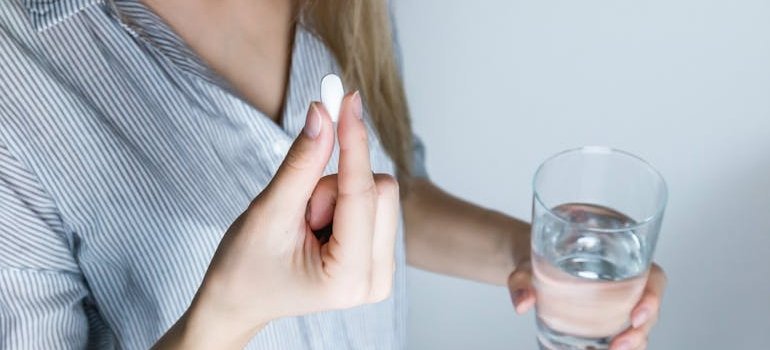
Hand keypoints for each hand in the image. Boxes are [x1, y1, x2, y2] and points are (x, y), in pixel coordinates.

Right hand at [155, 92, 399, 348]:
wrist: (240, 300)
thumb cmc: (245, 266)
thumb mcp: (269, 212)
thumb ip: (301, 163)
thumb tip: (323, 112)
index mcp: (348, 278)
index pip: (361, 193)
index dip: (353, 141)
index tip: (348, 99)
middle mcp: (376, 280)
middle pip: (379, 189)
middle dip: (334, 186)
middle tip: (300, 211)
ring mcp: (382, 271)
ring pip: (378, 193)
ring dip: (336, 195)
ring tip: (305, 224)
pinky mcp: (379, 257)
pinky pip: (374, 202)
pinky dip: (343, 202)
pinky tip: (318, 227)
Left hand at [508, 261, 666, 349]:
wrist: (526, 262)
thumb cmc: (534, 254)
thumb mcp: (527, 263)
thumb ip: (522, 280)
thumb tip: (522, 303)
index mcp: (618, 251)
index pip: (652, 274)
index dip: (653, 295)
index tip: (637, 315)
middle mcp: (624, 275)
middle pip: (648, 305)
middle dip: (640, 330)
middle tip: (617, 346)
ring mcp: (618, 297)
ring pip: (639, 322)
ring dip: (633, 341)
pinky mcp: (607, 314)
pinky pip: (621, 331)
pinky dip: (618, 345)